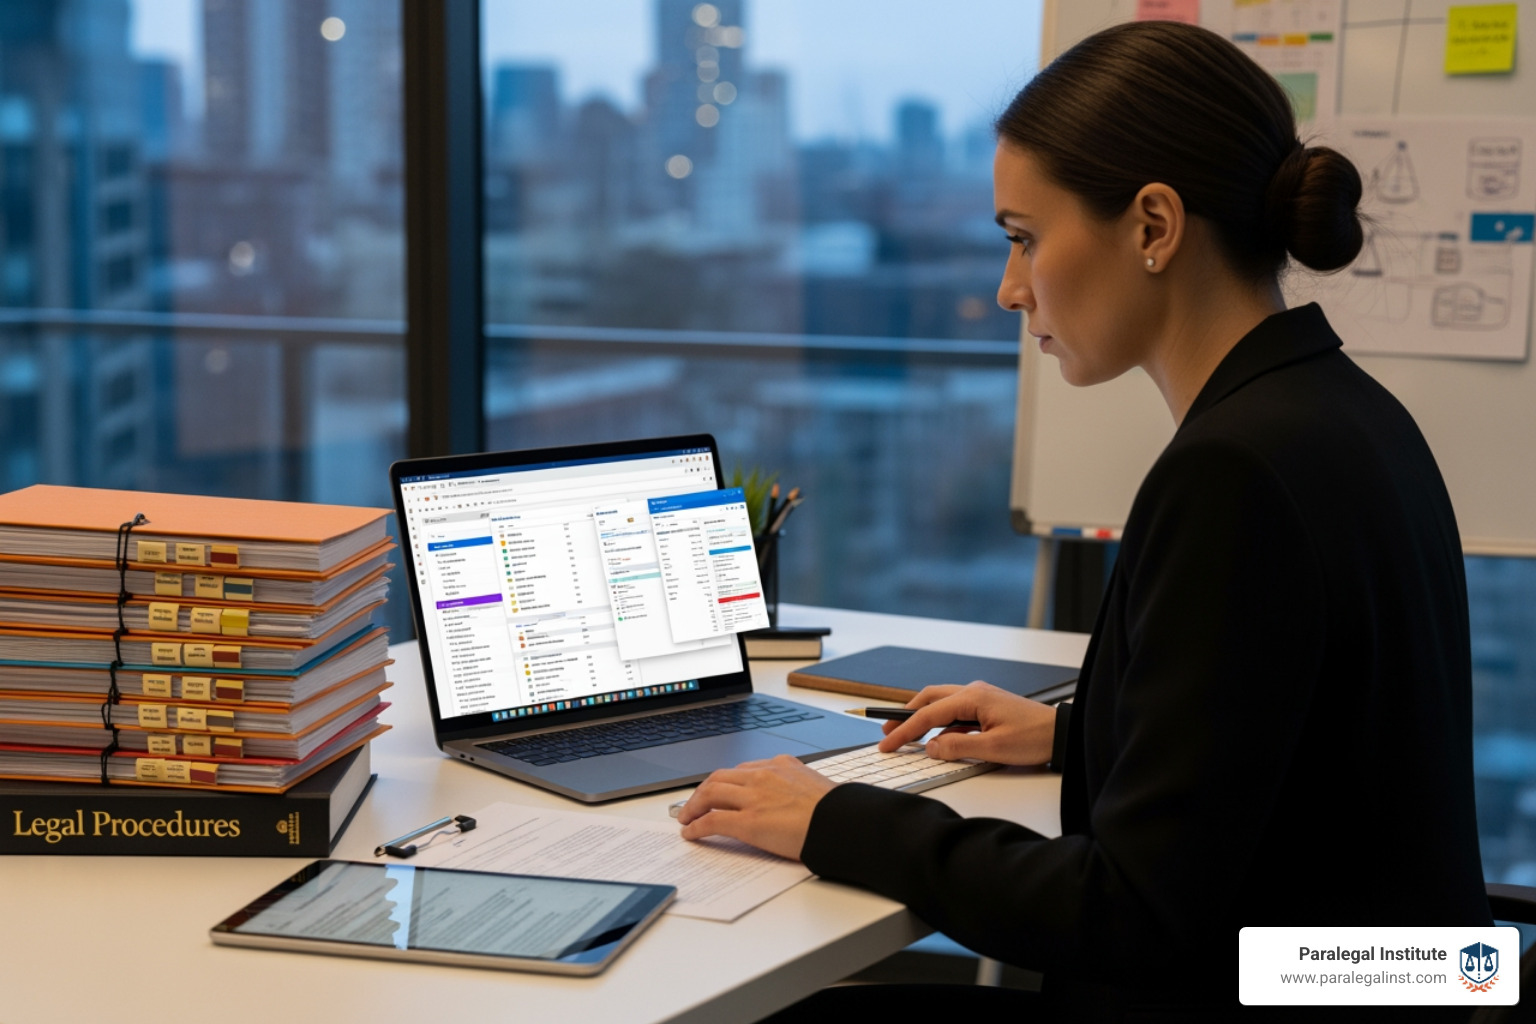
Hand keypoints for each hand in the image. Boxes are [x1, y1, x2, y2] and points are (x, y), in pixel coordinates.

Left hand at [675, 754, 835, 859]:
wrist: (843, 822)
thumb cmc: (837, 811)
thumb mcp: (815, 786)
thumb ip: (797, 787)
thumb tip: (794, 801)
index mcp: (781, 765)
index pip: (743, 769)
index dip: (726, 782)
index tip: (720, 790)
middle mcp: (764, 775)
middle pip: (720, 777)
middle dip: (703, 791)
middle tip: (694, 803)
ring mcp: (754, 797)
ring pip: (710, 793)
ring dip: (693, 805)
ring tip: (686, 817)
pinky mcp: (748, 822)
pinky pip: (712, 821)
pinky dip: (696, 826)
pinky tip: (691, 833)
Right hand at [877, 681, 1056, 765]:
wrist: (1062, 733)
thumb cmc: (1034, 738)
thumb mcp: (993, 749)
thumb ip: (957, 747)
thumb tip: (932, 747)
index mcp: (972, 698)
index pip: (927, 714)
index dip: (904, 730)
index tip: (887, 742)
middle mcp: (974, 691)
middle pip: (929, 699)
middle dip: (906, 715)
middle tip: (888, 732)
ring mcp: (981, 696)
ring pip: (941, 702)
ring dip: (923, 717)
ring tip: (907, 734)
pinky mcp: (988, 705)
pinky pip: (956, 710)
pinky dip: (941, 721)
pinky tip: (938, 737)